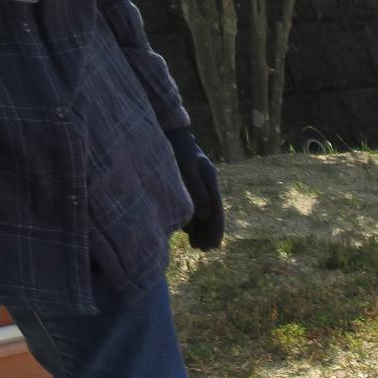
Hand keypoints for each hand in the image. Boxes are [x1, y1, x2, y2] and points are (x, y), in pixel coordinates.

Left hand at [165, 128, 222, 250]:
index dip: (216, 229)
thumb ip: (196, 191)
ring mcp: (195, 180)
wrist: (161, 127)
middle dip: (208, 233)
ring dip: (199, 229)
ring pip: (201, 210)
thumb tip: (206, 215)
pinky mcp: (184, 180)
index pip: (216, 208)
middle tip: (204, 250)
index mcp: (210, 177)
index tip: (214, 246)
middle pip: (210, 212)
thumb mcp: (184, 167)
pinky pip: (191, 204)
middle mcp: (205, 180)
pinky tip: (185, 230)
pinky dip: (189, 219)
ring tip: (195, 245)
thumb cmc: (173, 147)